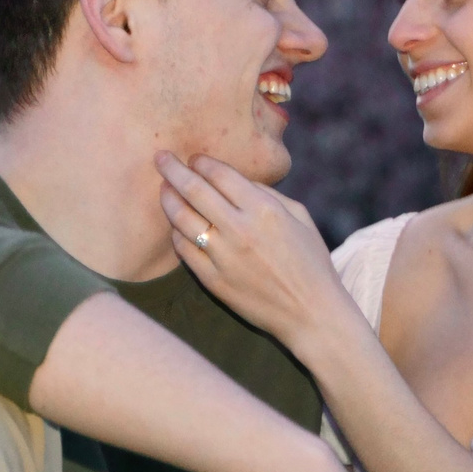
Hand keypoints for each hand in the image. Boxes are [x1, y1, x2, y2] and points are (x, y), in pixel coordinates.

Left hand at [158, 153, 349, 352]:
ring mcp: (223, 256)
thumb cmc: (311, 262)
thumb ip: (269, 194)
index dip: (202, 162)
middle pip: (194, 190)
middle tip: (161, 158)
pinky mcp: (213, 280)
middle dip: (173, 170)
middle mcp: (240, 229)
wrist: (310, 313)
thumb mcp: (300, 217)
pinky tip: (176, 226)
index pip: (220, 175)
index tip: (193, 158)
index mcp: (264, 209)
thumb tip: (237, 180)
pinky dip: (176, 233)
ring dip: (169, 199)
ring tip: (163, 189)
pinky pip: (184, 250)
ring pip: (182, 219)